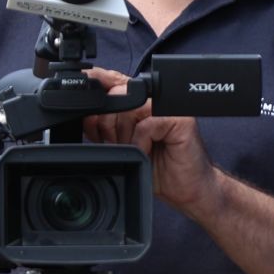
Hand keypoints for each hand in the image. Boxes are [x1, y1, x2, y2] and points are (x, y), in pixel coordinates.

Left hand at [83, 66, 220, 218]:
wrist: (189, 189)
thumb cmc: (160, 170)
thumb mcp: (123, 147)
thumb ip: (108, 128)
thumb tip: (86, 117)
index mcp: (141, 103)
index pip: (114, 84)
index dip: (97, 89)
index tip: (83, 101)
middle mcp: (154, 101)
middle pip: (117, 96)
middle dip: (108, 126)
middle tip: (119, 146)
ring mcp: (169, 107)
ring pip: (130, 109)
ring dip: (126, 136)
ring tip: (137, 151)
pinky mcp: (180, 119)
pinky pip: (147, 123)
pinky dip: (141, 142)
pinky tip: (147, 152)